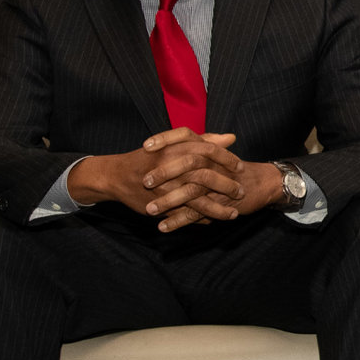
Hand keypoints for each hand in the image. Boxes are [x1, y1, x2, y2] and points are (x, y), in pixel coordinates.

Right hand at [73, 131, 274, 232]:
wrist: (118, 175)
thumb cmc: (151, 157)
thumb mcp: (175, 144)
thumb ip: (204, 140)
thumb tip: (232, 138)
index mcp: (176, 148)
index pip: (209, 151)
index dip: (227, 160)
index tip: (241, 167)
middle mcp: (171, 166)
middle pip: (206, 176)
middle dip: (227, 186)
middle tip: (242, 192)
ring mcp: (166, 188)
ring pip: (197, 199)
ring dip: (217, 209)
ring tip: (233, 215)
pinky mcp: (160, 205)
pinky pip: (183, 214)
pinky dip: (199, 219)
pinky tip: (212, 222)